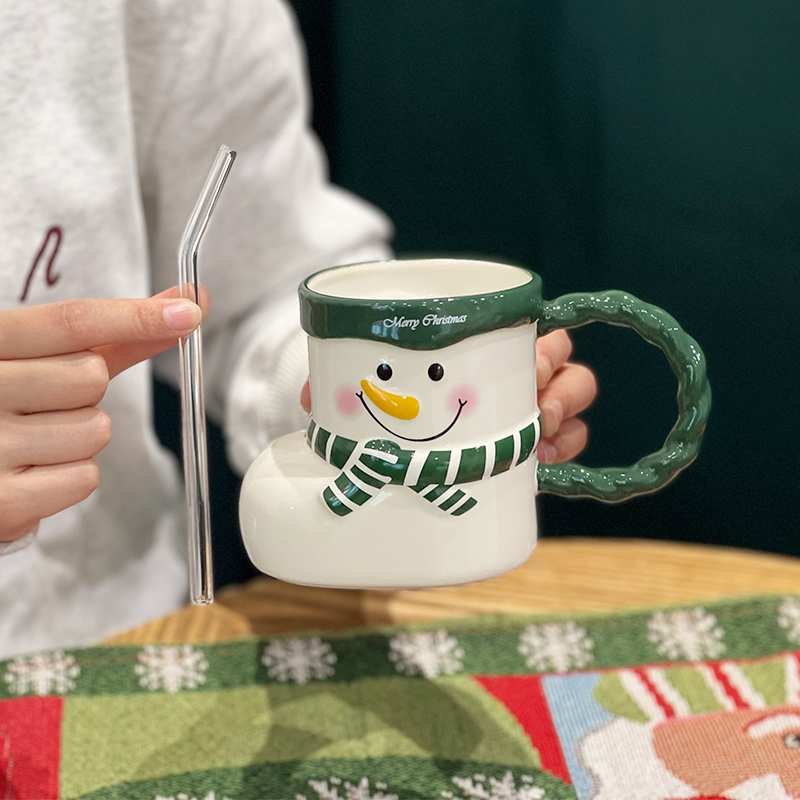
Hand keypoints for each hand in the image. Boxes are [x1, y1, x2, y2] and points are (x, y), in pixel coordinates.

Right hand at [0, 285, 208, 542]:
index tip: (186, 313)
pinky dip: (72, 477)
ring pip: (95, 430)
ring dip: (82, 437)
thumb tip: (185, 302)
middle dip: (89, 391)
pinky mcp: (3, 500)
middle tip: (50, 403)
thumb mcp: (49, 360)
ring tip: (40, 439)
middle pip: (90, 376)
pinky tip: (37, 471)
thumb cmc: (14, 404)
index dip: (135, 316)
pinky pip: (84, 478)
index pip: (72, 321)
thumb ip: (116, 335)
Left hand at [299, 329, 596, 463]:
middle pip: (566, 365)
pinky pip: (570, 441)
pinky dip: (566, 449)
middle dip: (560, 388)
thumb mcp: (358, 379)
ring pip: (574, 401)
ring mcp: (524, 411)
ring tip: (541, 444)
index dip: (545, 348)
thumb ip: (336, 382)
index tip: (531, 365)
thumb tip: (316, 396)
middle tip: (536, 413)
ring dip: (567, 419)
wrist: (389, 436)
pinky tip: (545, 462)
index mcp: (481, 345)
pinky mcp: (526, 447)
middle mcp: (512, 373)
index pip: (534, 331)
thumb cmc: (381, 389)